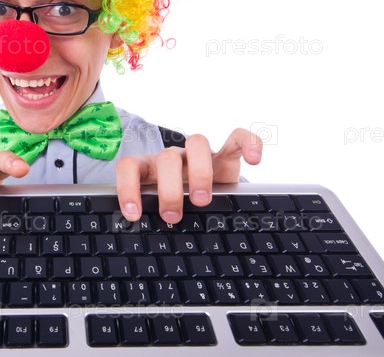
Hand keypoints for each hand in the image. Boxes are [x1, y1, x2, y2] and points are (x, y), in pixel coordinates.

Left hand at [114, 128, 262, 223]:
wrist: (206, 192)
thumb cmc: (178, 204)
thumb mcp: (161, 210)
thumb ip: (152, 218)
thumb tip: (145, 245)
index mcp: (151, 170)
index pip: (131, 167)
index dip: (128, 188)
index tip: (133, 214)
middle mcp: (174, 158)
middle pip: (167, 158)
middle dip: (169, 189)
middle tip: (173, 216)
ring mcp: (200, 154)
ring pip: (197, 143)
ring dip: (200, 172)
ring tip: (203, 201)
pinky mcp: (227, 154)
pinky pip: (239, 137)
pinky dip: (249, 143)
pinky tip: (255, 160)